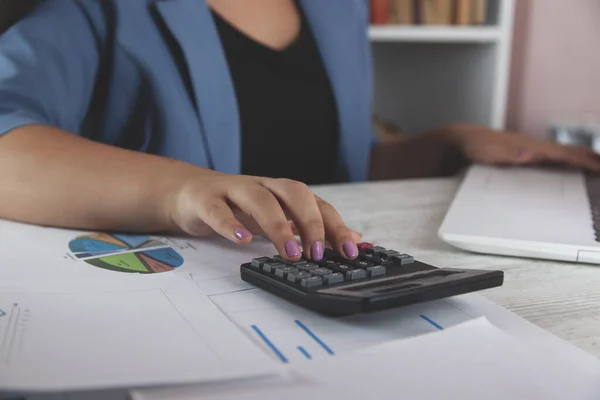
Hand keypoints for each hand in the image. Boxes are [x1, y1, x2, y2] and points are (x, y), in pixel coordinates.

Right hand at [166, 171, 360, 260]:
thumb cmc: (239, 208)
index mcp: (283, 192)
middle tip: (317, 253)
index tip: (350, 251)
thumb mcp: (277, 218)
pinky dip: (231, 224)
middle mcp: (263, 186)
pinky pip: (218, 210)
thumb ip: (310, 229)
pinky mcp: (207, 199)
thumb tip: (352, 240)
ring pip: (260, 199)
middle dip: (310, 222)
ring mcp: (234, 190)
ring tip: (288, 251)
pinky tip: (242, 239)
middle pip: (293, 193)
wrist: (190, 193)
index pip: (317, 203)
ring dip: (277, 225)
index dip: (335, 225)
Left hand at [449, 124, 599, 171]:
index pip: (568, 154)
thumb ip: (511, 154)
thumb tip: (531, 154)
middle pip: (572, 153)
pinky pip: (554, 160)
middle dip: (593, 160)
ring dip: (583, 161)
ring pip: (565, 156)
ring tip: (598, 170)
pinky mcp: (527, 156)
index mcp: (534, 147)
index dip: (588, 162)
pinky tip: (571, 172)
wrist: (465, 140)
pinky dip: (568, 163)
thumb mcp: (491, 153)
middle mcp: (538, 148)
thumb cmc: (478, 146)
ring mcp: (533, 151)